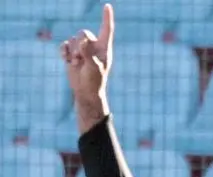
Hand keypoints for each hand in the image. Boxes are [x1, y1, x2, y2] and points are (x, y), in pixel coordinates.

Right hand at [60, 3, 113, 132]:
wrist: (85, 91)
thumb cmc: (94, 81)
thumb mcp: (94, 67)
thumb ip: (89, 53)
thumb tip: (83, 41)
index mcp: (104, 48)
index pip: (106, 29)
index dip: (106, 17)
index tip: (107, 6)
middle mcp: (93, 46)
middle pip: (84, 32)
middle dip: (80, 43)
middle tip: (81, 58)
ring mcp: (82, 49)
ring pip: (73, 39)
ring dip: (72, 51)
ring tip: (77, 64)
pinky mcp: (71, 53)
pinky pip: (64, 44)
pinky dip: (64, 52)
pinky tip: (67, 60)